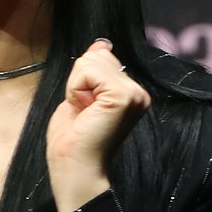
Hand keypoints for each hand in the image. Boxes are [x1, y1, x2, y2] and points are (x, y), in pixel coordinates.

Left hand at [46, 39, 150, 211]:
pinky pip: (87, 72)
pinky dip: (76, 89)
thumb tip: (101, 44)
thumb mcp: (80, 95)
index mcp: (130, 92)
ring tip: (84, 112)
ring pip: (90, 62)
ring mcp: (134, 94)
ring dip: (76, 87)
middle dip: (78, 81)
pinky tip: (84, 110)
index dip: (81, 79)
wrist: (74, 167)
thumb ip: (92, 70)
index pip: (100, 57)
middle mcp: (138, 92)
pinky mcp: (123, 96)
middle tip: (83, 111)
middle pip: (95, 56)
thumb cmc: (73, 140)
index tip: (84, 107)